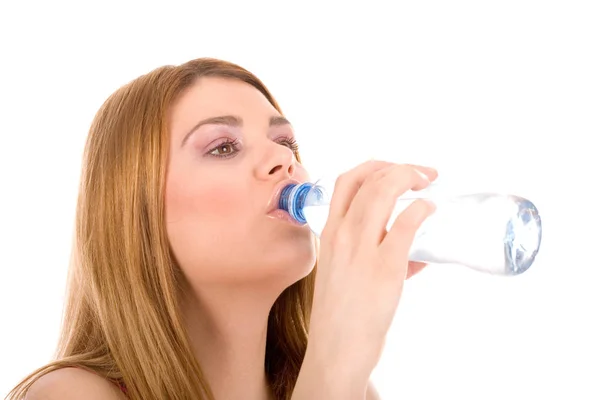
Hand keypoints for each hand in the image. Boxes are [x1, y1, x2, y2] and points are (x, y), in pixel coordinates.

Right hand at [306, 160, 437, 383]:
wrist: (335, 349)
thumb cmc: (340, 314)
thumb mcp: (343, 273)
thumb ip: (374, 255)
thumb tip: (417, 251)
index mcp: (329, 233)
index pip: (347, 181)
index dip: (375, 166)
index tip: (397, 169)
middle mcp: (342, 234)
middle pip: (370, 179)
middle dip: (401, 167)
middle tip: (424, 174)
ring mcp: (362, 249)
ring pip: (383, 191)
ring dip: (410, 178)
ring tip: (429, 183)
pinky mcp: (385, 267)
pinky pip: (406, 223)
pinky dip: (422, 208)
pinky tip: (430, 209)